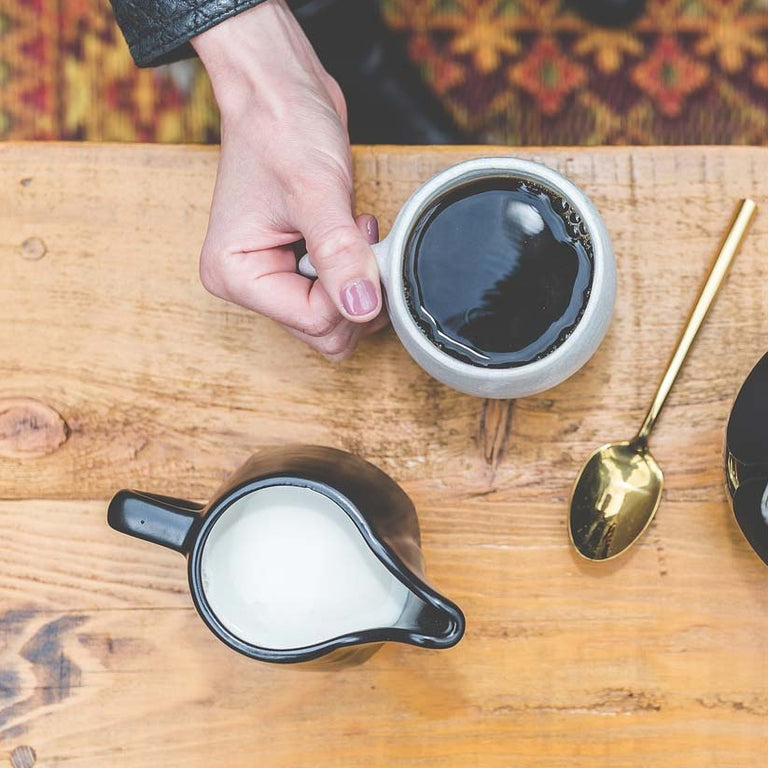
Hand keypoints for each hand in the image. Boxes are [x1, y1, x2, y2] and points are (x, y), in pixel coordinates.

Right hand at [191, 0, 385, 360]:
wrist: (282, 89)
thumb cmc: (282, 127)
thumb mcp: (315, 191)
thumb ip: (340, 255)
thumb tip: (362, 307)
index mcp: (235, 275)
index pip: (313, 321)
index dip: (349, 290)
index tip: (358, 240)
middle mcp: (249, 283)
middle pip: (323, 331)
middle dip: (354, 290)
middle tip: (356, 236)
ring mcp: (273, 276)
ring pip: (334, 319)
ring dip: (358, 280)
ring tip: (350, 228)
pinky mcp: (295, 266)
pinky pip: (338, 295)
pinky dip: (356, 271)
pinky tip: (349, 233)